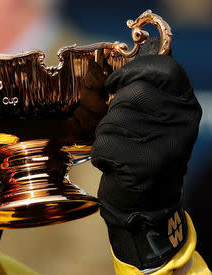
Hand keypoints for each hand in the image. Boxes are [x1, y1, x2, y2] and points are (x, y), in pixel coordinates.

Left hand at [91, 53, 201, 268]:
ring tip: (121, 149)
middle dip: (113, 111)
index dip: (132, 71)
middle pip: (130, 93)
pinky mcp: (145, 164)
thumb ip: (144, 90)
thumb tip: (126, 59)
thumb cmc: (142, 154)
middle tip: (121, 131)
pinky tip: (116, 165)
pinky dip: (102, 155)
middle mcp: (182, 121)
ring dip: (106, 135)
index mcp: (184, 105)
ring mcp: (166, 143)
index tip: (114, 84)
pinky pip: (104, 144)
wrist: (144, 203)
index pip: (162, 68)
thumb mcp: (152, 119)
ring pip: (113, 120)